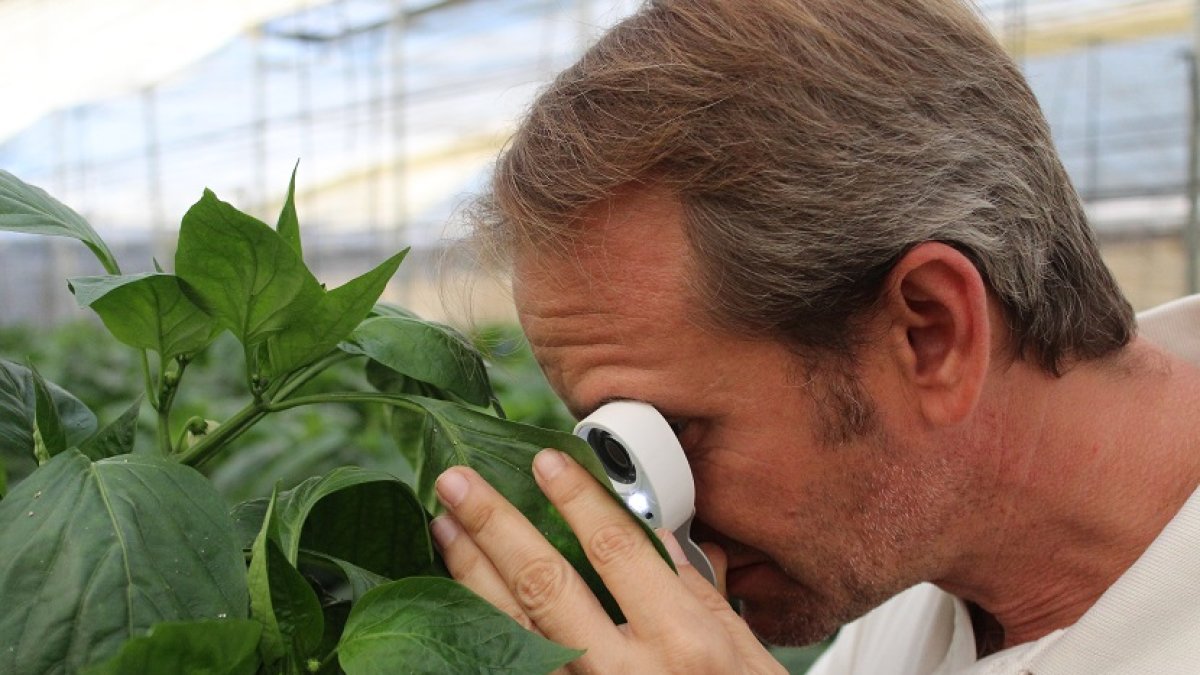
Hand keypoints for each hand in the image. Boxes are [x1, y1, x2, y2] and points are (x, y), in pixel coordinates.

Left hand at [430, 449, 785, 673]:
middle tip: (455, 482)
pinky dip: (475, 644)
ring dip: (470, 577)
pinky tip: (449, 610)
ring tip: (441, 530)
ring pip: (511, 633)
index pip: (618, 551)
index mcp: (684, 643)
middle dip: (493, 526)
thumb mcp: (745, 654)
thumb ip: (697, 592)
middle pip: (545, 585)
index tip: (544, 461)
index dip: (576, 501)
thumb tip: (653, 533)